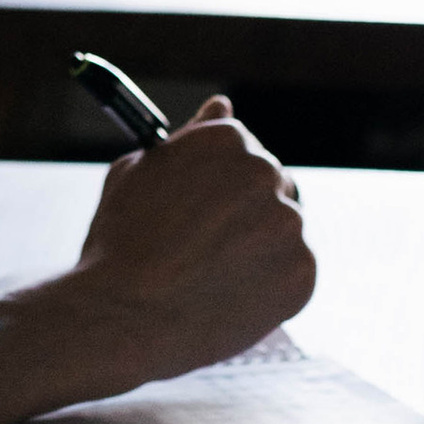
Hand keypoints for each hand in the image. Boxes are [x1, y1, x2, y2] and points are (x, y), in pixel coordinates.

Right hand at [66, 99, 314, 390]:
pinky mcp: (303, 272)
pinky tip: (229, 296)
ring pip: (281, 230)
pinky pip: (293, 272)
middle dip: (245, 212)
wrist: (124, 318)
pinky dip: (269, 286)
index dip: (220, 181)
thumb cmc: (119, 244)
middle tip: (208, 246)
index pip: (243, 147)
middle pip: (270, 184)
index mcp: (225, 138)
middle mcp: (264, 172)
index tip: (205, 206)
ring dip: (258, 248)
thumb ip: (188, 139)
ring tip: (210, 276)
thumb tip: (222, 105)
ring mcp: (288, 223)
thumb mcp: (138, 173)